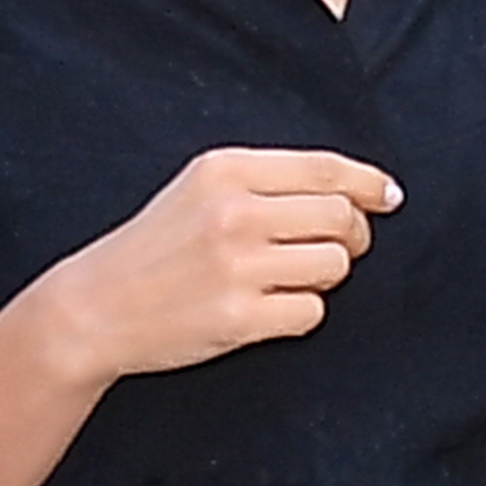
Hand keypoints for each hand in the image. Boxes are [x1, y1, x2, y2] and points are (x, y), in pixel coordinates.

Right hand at [35, 148, 400, 381]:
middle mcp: (234, 211)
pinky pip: (311, 312)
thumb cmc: (155, 248)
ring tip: (284, 279)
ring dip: (323, 276)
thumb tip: (358, 191)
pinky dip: (300, 313)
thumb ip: (267, 182)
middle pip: (341, 217)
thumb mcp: (200, 190)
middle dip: (351, 236)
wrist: (94, 307)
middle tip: (333, 249)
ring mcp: (238, 266)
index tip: (390, 196)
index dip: (369, 183)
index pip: (325, 169)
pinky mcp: (240, 317)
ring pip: (334, 265)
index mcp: (225, 169)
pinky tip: (266, 309)